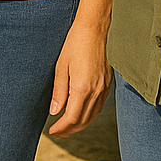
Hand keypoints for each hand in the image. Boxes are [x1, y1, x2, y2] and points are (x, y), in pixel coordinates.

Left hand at [47, 11, 111, 135]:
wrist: (96, 28)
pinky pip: (99, 106)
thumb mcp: (61, 66)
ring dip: (80, 124)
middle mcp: (96, 91)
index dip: (62, 128)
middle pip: (84, 120)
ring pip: (93, 115)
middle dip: (70, 130)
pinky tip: (81, 113)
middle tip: (58, 132)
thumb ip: (59, 91)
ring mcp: (104, 88)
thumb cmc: (76, 43)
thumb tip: (55, 111)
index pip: (72, 118)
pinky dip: (90, 114)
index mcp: (82, 87)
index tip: (52, 131)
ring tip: (67, 126)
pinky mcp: (108, 84)